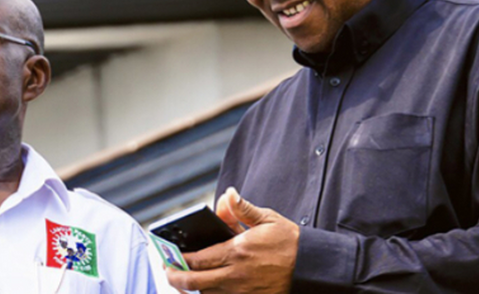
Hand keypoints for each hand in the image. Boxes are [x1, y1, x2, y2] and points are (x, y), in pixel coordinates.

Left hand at [166, 187, 299, 293]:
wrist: (312, 268)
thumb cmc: (289, 242)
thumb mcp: (267, 219)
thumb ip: (242, 209)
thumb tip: (227, 195)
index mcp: (236, 251)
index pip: (196, 259)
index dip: (177, 259)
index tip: (166, 256)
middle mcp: (235, 275)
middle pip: (194, 282)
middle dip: (174, 277)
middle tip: (167, 270)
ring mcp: (241, 292)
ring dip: (191, 288)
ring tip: (182, 279)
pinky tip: (204, 289)